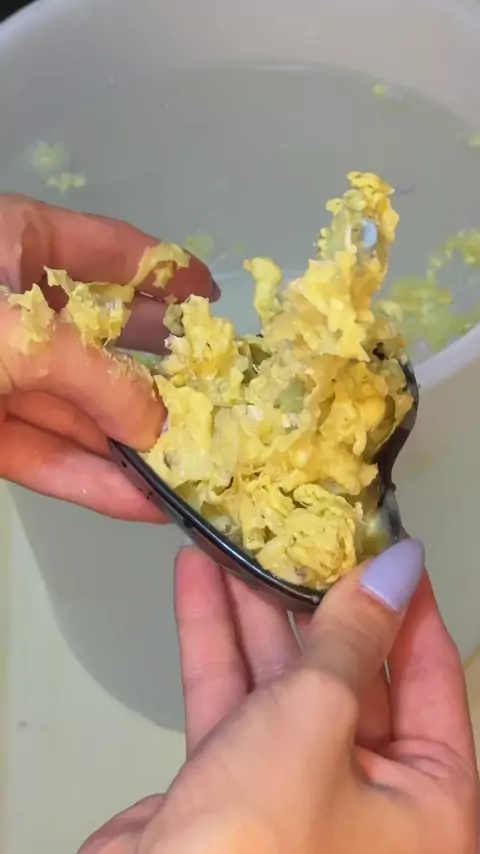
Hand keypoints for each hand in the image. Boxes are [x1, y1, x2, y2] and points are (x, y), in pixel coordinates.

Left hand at [0, 194, 216, 518]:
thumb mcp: (18, 333)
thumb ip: (97, 376)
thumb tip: (159, 427)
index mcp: (13, 245)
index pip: (106, 250)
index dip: (164, 270)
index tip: (213, 295)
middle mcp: (14, 310)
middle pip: (102, 340)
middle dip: (158, 372)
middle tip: (217, 397)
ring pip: (77, 408)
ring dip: (132, 444)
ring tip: (195, 468)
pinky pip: (44, 453)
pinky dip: (90, 480)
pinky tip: (145, 504)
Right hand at [80, 542, 478, 853]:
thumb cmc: (254, 849)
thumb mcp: (317, 722)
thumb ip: (351, 642)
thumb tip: (394, 573)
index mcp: (427, 804)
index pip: (429, 677)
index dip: (406, 604)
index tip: (385, 545)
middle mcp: (369, 803)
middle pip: (350, 675)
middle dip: (313, 600)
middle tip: (300, 536)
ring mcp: (295, 794)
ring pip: (283, 683)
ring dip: (254, 612)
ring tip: (238, 543)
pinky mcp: (230, 789)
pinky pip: (232, 703)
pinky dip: (215, 644)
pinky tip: (198, 584)